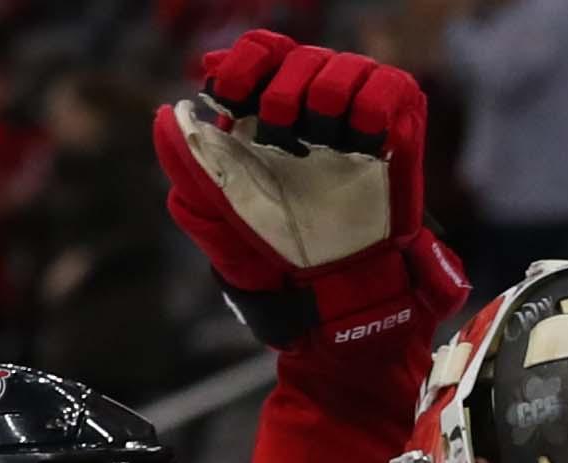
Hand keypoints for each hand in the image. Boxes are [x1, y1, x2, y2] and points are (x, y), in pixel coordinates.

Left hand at [154, 29, 467, 352]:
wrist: (337, 304)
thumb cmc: (275, 266)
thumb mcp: (219, 223)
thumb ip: (190, 168)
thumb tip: (168, 113)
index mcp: (266, 120)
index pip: (259, 52)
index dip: (245, 61)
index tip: (233, 92)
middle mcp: (311, 113)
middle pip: (301, 55)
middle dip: (283, 87)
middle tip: (280, 131)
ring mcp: (356, 123)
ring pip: (347, 65)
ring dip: (329, 93)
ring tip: (326, 140)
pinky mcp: (399, 136)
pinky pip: (393, 87)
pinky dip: (375, 102)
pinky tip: (363, 138)